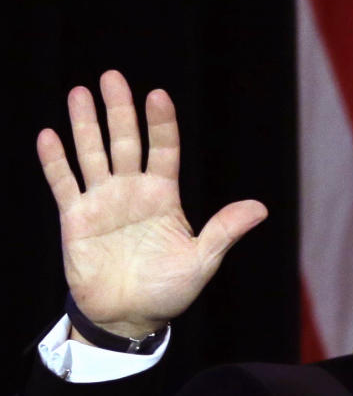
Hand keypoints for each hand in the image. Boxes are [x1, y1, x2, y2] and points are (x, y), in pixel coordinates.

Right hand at [37, 70, 267, 338]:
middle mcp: (132, 192)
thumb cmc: (168, 291)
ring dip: (85, 125)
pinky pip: (64, 183)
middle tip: (112, 78)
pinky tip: (49, 136)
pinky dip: (55, 161)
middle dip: (119, 110)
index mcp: (164, 197)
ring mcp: (102, 202)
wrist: (130, 317)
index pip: (164, 150)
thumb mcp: (202, 260)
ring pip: (92, 153)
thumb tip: (261, 208)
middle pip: (125, 142)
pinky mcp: (76, 218)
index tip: (158, 96)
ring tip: (80, 93)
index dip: (161, 124)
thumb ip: (224, 230)